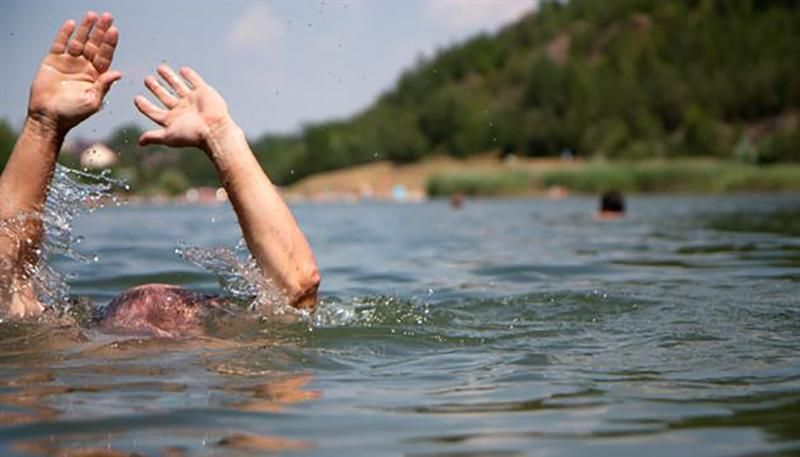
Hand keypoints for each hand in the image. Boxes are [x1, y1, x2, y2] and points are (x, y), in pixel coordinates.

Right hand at [28, 11, 121, 131]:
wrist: (48, 117)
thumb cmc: (72, 113)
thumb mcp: (92, 101)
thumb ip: (104, 86)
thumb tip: (118, 73)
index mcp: (96, 76)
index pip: (105, 56)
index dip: (109, 44)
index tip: (114, 31)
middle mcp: (84, 67)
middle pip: (94, 45)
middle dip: (101, 31)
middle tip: (107, 17)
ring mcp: (69, 62)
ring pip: (79, 41)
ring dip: (85, 29)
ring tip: (92, 16)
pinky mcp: (53, 61)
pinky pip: (60, 44)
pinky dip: (65, 34)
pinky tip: (72, 24)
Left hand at [134, 65, 232, 150]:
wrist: (214, 129)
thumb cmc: (192, 135)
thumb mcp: (169, 136)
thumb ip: (154, 136)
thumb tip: (140, 142)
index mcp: (172, 119)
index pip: (154, 111)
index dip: (145, 106)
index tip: (137, 98)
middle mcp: (181, 109)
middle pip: (165, 96)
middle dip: (155, 88)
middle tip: (147, 80)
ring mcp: (192, 100)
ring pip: (177, 86)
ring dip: (169, 77)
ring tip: (159, 68)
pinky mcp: (203, 92)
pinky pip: (195, 81)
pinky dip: (190, 76)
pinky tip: (183, 70)